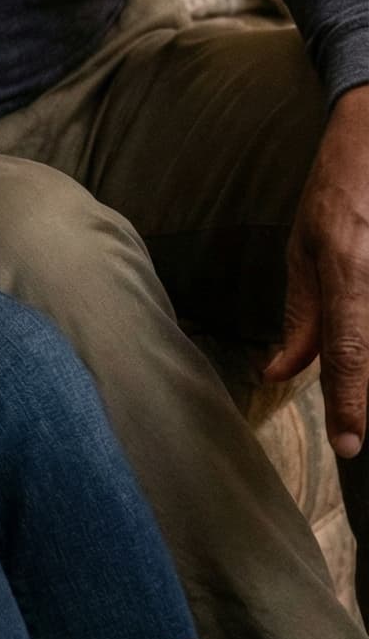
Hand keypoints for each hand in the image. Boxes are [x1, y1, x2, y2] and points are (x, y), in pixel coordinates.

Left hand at [266, 86, 368, 456]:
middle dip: (367, 389)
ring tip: (355, 389)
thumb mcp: (305, 248)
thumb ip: (301, 315)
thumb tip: (278, 373)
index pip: (350, 350)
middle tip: (356, 429)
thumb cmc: (337, 193)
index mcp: (348, 270)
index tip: (350, 446)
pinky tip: (362, 358)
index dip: (351, 402)